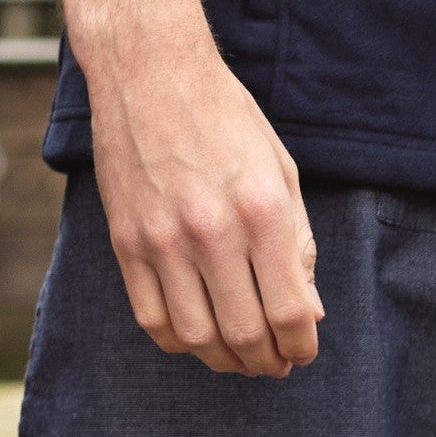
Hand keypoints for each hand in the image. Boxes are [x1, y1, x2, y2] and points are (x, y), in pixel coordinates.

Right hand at [85, 17, 322, 376]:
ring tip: (241, 356)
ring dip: (225, 360)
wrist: (152, 73)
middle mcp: (212, 231)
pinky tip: (198, 336)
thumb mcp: (280, 168)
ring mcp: (162, 241)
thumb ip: (298, 242)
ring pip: (196, 337)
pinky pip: (152, 319)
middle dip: (268, 361)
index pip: (290, 309)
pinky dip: (179, 341)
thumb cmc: (226, 117)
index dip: (302, 343)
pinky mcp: (126, 244)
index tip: (305, 349)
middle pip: (244, 333)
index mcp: (261, 208)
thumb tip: (309, 310)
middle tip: (277, 363)